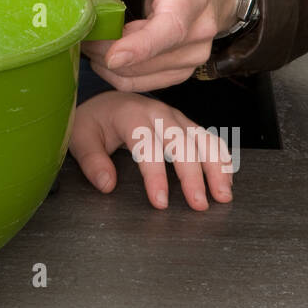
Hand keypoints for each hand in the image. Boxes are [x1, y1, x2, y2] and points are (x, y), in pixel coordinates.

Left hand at [69, 90, 233, 210]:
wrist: (107, 102)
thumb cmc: (95, 121)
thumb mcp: (81, 137)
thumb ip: (91, 161)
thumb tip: (107, 185)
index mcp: (130, 115)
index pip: (147, 144)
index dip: (155, 174)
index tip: (160, 201)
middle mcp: (158, 113)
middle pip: (181, 142)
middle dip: (192, 175)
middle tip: (198, 205)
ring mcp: (176, 117)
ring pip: (202, 138)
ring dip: (216, 166)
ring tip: (223, 196)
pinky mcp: (186, 124)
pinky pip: (209, 138)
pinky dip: (222, 158)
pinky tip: (227, 179)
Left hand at [70, 0, 252, 91]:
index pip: (171, 28)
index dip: (141, 46)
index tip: (112, 56)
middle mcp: (199, 30)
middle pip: (147, 57)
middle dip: (105, 49)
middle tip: (80, 30)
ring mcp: (193, 55)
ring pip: (140, 76)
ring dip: (107, 63)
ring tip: (92, 38)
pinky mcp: (182, 71)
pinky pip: (141, 84)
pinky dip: (116, 73)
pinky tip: (105, 52)